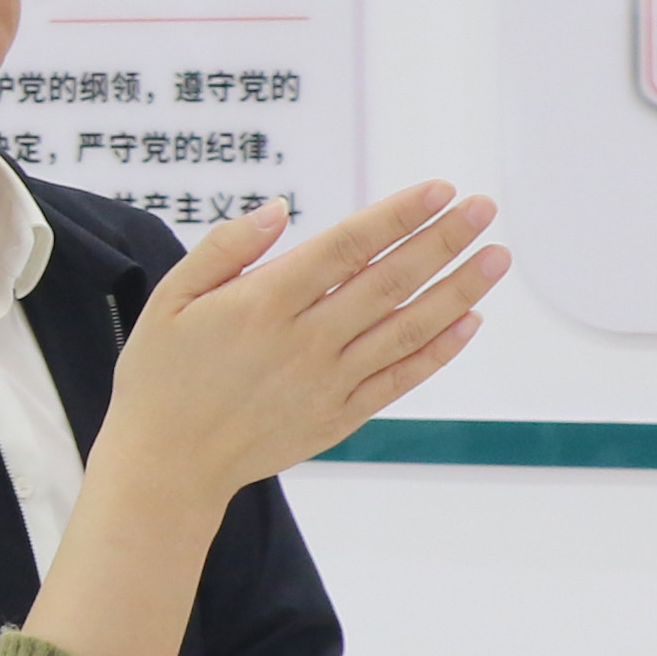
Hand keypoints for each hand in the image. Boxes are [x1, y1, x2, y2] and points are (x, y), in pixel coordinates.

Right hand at [101, 181, 508, 495]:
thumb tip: (279, 210)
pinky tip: (469, 321)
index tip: (437, 191)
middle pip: (389, 282)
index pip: (347, 248)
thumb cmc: (161, 376)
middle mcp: (304, 342)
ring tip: (495, 257)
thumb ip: (225, 248)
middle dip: (442, 241)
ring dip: (457, 291)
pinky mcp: (338, 418)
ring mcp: (327, 383)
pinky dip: (438, 352)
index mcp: (263, 304)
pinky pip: (399, 380)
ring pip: (406, 330)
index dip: (396, 217)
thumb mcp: (170, 298)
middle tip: (484, 208)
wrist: (166, 465)